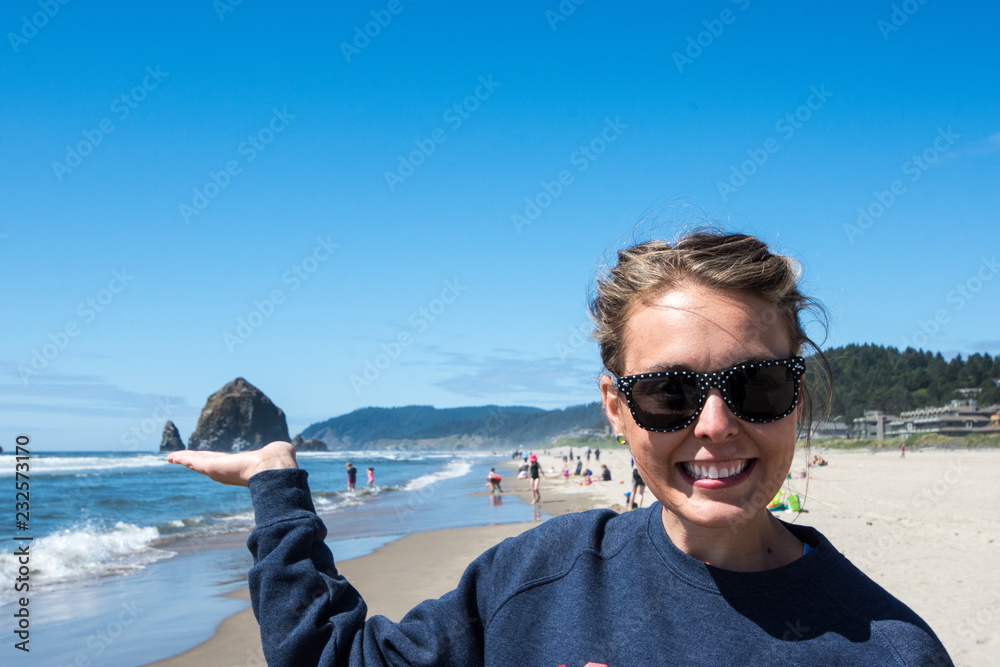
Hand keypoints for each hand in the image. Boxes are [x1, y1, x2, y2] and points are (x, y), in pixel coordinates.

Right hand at [167, 441, 297, 485]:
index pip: (223, 462)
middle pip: (206, 463)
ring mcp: (218, 470)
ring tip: (172, 457)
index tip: (205, 460)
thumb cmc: (278, 461)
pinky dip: (182, 458)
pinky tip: (171, 456)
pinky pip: (192, 460)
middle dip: (194, 461)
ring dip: (184, 459)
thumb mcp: (276, 452)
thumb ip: (278, 451)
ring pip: (197, 462)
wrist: (273, 469)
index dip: (213, 460)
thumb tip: (287, 450)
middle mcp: (227, 470)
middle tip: (180, 459)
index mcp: (241, 466)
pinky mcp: (211, 467)